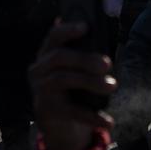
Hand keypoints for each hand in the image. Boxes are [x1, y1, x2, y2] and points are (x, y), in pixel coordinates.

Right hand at [29, 20, 114, 149]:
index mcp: (47, 54)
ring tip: (112, 86)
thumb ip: (84, 55)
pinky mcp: (46, 110)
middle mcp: (39, 70)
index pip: (53, 36)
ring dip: (90, 82)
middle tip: (107, 64)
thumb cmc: (71, 89)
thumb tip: (100, 41)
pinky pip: (70, 111)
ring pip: (63, 80)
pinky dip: (92, 116)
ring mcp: (40, 90)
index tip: (85, 26)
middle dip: (84, 58)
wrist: (57, 122)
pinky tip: (108, 121)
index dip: (68, 29)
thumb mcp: (75, 71)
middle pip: (59, 57)